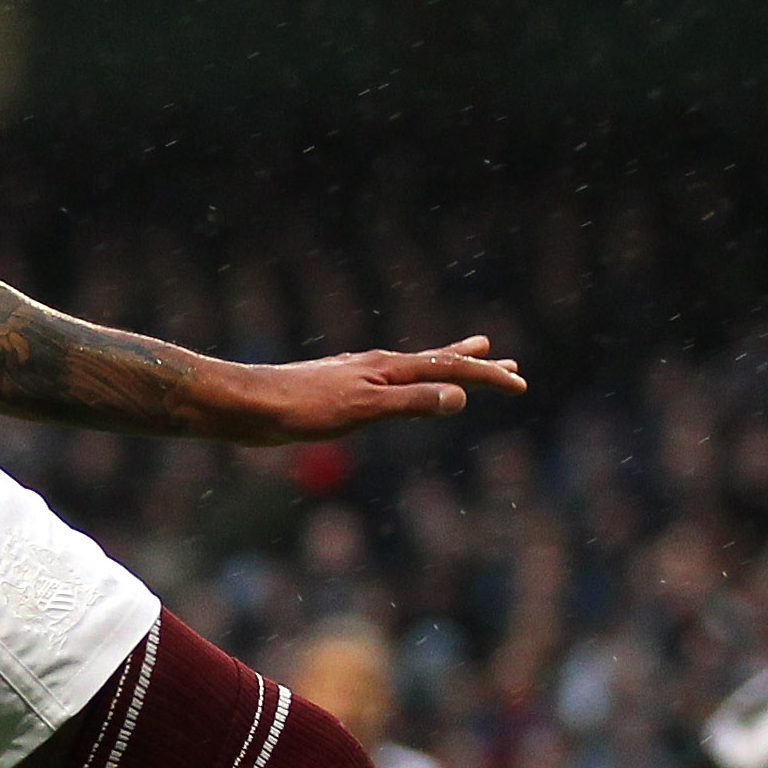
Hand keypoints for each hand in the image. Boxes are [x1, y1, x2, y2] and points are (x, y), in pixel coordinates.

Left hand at [204, 338, 523, 443]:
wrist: (248, 406)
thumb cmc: (302, 409)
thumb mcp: (362, 409)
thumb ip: (410, 403)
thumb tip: (460, 396)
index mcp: (387, 369)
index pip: (449, 370)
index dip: (486, 377)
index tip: (519, 382)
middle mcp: (376, 366)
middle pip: (434, 361)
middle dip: (471, 363)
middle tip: (505, 360)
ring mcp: (357, 376)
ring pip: (411, 370)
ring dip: (442, 367)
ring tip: (463, 358)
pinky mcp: (338, 392)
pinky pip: (388, 383)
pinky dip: (409, 382)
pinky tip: (396, 385)